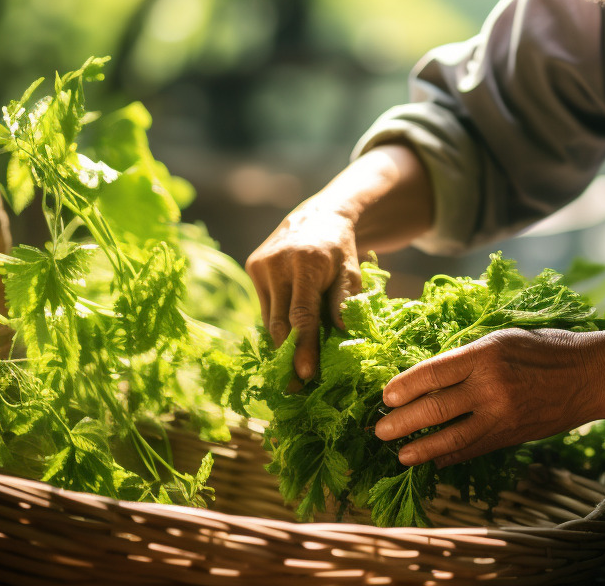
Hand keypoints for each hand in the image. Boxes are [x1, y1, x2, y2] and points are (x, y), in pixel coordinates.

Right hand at [246, 204, 362, 379]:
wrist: (318, 217)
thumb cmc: (340, 251)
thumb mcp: (351, 272)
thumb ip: (345, 301)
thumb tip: (341, 335)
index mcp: (307, 262)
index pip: (302, 314)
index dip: (303, 347)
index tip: (305, 375)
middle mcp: (279, 262)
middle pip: (280, 321)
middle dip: (288, 356)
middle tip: (295, 387)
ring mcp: (261, 264)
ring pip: (270, 318)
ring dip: (281, 343)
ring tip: (293, 370)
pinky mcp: (252, 267)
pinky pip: (265, 307)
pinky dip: (277, 324)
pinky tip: (287, 341)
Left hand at [374, 328, 597, 466]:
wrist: (589, 375)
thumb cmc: (545, 348)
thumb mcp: (503, 339)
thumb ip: (469, 357)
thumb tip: (431, 376)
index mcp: (485, 354)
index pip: (434, 372)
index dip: (405, 386)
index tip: (385, 396)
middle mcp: (491, 385)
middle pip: (436, 408)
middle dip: (403, 422)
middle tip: (380, 431)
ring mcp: (502, 415)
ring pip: (452, 437)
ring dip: (422, 449)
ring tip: (401, 455)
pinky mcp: (511, 435)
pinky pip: (474, 449)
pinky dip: (451, 457)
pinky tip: (434, 462)